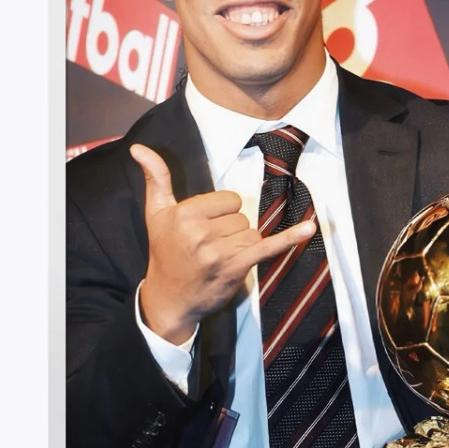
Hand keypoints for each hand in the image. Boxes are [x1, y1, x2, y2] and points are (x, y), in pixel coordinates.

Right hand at [130, 144, 315, 344]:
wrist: (168, 299)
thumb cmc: (164, 252)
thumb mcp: (156, 213)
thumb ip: (155, 178)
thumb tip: (139, 148)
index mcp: (184, 213)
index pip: (228, 199)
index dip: (221, 212)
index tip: (203, 228)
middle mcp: (201, 232)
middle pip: (241, 216)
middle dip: (230, 230)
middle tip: (208, 247)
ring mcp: (219, 251)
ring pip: (252, 232)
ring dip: (242, 245)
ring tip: (218, 258)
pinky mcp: (235, 268)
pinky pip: (268, 247)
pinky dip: (290, 238)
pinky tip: (309, 228)